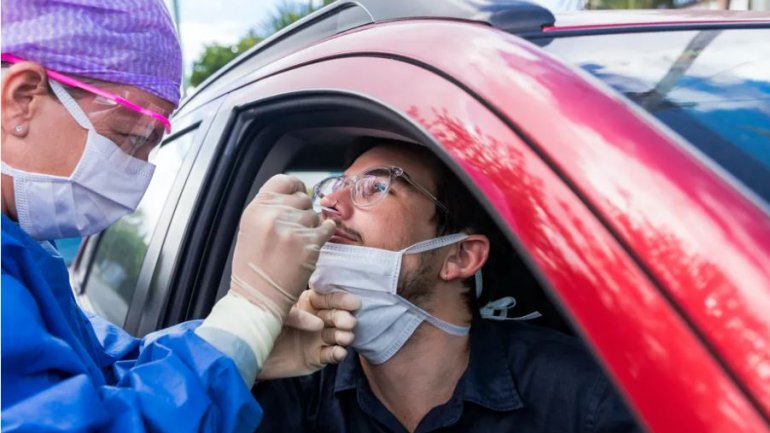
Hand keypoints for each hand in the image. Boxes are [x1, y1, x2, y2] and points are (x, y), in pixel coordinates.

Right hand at [230, 174, 335, 319]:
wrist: (258, 298)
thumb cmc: (252, 268)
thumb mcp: (251, 229)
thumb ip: (268, 210)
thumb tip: (293, 196)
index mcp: (256, 209)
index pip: (282, 181)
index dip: (294, 187)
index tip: (298, 194)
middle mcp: (274, 215)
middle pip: (301, 198)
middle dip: (302, 211)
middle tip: (297, 228)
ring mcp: (293, 229)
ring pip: (314, 214)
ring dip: (312, 225)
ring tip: (301, 241)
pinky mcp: (309, 244)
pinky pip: (327, 228)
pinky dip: (326, 231)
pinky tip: (319, 239)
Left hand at [257, 290, 360, 379]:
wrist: (247, 353)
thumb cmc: (260, 325)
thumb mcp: (276, 313)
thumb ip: (297, 316)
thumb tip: (318, 323)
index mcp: (308, 303)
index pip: (328, 299)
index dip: (341, 300)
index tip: (353, 303)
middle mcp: (317, 319)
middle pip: (335, 316)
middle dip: (344, 319)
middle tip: (348, 323)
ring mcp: (317, 339)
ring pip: (336, 335)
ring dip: (344, 336)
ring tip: (345, 338)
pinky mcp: (316, 357)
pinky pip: (330, 355)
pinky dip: (337, 354)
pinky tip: (339, 352)